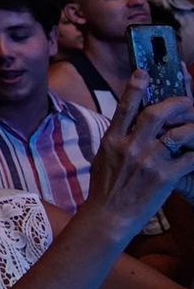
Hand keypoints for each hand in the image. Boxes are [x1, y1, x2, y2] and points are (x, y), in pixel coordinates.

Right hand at [87, 72, 193, 235]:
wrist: (110, 216)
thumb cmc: (106, 188)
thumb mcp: (103, 157)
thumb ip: (117, 139)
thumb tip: (127, 123)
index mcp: (112, 140)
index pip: (125, 107)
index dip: (134, 87)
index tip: (142, 72)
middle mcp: (130, 147)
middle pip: (156, 114)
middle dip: (176, 103)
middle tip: (187, 101)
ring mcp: (148, 162)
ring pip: (179, 134)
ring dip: (193, 128)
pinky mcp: (165, 177)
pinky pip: (189, 159)